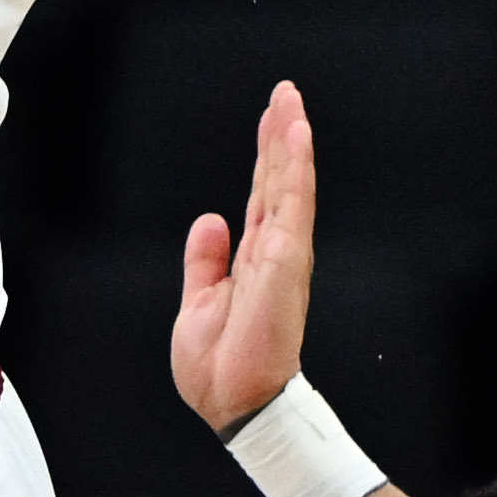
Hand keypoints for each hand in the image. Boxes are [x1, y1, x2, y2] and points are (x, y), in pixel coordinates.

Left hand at [161, 85, 320, 432]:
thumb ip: (206, 261)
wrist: (233, 403)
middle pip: (278, 181)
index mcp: (253, 260)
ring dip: (290, 140)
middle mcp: (274, 251)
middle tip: (285, 92)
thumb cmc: (220, 368)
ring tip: (290, 101)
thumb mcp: (199, 304)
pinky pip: (292, 205)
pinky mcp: (287, 262)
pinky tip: (297, 136)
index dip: (266, 156)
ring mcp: (284, 254)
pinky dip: (295, 169)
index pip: (262, 196)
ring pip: (289, 184)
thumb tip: (210, 220)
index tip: (271, 118)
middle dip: (281, 135)